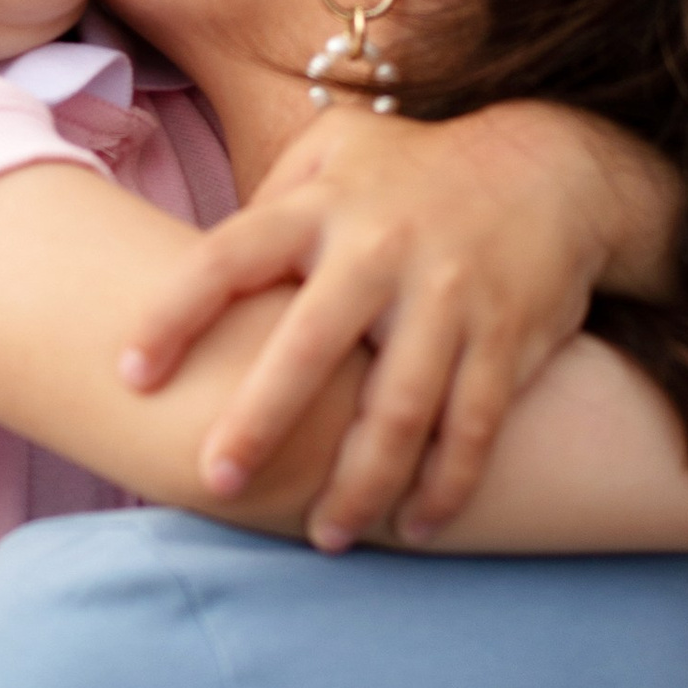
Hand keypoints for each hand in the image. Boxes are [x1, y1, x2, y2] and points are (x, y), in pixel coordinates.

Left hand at [117, 99, 680, 552]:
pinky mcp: (507, 338)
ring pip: (400, 410)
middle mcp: (382, 252)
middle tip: (216, 483)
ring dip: (360, 484)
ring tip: (326, 537)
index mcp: (323, 207)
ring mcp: (449, 298)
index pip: (228, 258)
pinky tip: (417, 526)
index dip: (173, 315)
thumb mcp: (337, 151)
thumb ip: (269, 202)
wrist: (556, 167)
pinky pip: (474, 426)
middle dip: (260, 421)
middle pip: (311, 348)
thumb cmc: (415, 172)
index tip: (130, 376)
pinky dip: (447, 484)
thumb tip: (192, 272)